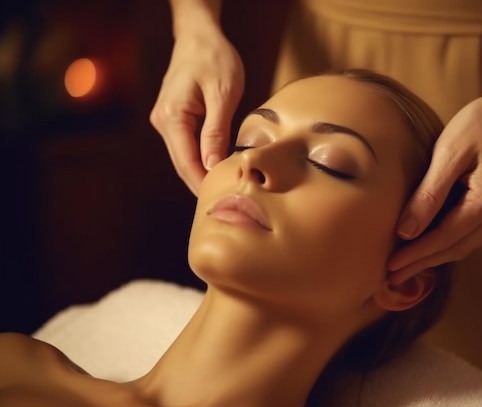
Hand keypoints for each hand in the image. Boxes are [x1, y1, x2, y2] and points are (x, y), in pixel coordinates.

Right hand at [150, 31, 243, 195]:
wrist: (200, 35)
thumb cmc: (214, 58)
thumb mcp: (222, 94)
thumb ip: (216, 131)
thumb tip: (211, 165)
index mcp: (172, 117)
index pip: (186, 162)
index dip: (202, 184)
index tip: (220, 200)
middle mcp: (163, 122)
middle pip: (183, 164)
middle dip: (202, 184)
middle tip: (224, 202)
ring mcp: (166, 120)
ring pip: (185, 156)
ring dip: (202, 173)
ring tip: (224, 190)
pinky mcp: (175, 118)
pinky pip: (187, 145)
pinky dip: (202, 159)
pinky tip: (217, 169)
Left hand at [387, 89, 481, 281]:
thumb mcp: (450, 153)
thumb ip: (429, 193)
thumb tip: (407, 230)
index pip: (444, 238)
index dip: (416, 255)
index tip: (391, 267)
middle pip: (455, 248)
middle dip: (423, 264)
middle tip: (393, 276)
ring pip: (465, 244)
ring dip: (435, 257)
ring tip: (407, 266)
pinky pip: (471, 232)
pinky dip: (449, 243)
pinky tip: (432, 244)